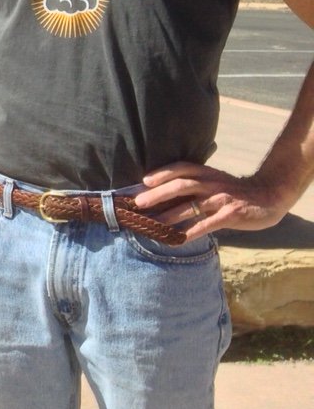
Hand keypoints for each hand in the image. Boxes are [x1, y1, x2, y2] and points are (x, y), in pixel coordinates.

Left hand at [135, 161, 290, 241]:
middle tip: (139, 203)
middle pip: (181, 185)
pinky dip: (190, 232)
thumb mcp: (213, 181)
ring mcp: (221, 199)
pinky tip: (177, 240)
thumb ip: (193, 185)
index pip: (181, 168)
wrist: (268, 196)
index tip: (144, 181)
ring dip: (169, 216)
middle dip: (158, 194)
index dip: (162, 173)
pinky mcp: (231, 215)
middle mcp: (211, 183)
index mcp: (205, 172)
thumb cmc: (232, 191)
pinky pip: (207, 225)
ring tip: (151, 225)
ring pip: (191, 206)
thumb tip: (160, 194)